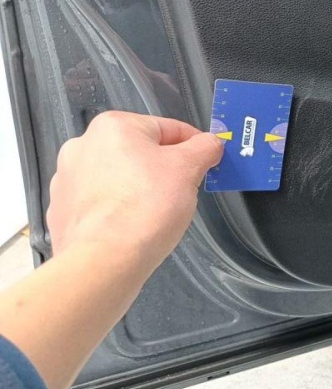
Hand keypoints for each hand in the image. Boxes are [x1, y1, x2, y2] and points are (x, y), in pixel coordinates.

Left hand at [46, 111, 222, 275]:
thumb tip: (211, 143)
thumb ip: (205, 148)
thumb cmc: (145, 209)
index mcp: (114, 126)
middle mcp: (83, 145)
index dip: (194, 146)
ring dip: (140, 188)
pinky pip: (102, 202)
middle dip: (165, 169)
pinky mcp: (63, 209)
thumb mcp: (190, 169)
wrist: (104, 261)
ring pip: (121, 176)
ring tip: (156, 212)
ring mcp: (68, 179)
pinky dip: (119, 209)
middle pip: (141, 152)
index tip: (207, 162)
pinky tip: (134, 225)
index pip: (168, 128)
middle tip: (182, 191)